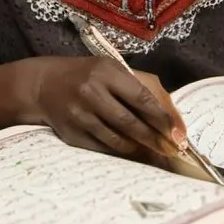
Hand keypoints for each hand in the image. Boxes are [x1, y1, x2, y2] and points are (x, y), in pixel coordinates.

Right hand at [21, 57, 186, 158]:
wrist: (45, 84)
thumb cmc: (90, 75)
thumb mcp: (115, 70)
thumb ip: (145, 88)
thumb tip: (174, 119)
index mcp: (106, 72)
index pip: (142, 98)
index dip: (163, 118)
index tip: (179, 133)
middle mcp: (91, 92)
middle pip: (130, 123)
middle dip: (155, 139)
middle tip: (172, 150)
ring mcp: (79, 115)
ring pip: (117, 140)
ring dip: (140, 149)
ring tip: (154, 152)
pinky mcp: (71, 135)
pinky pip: (103, 149)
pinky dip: (120, 152)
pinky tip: (131, 151)